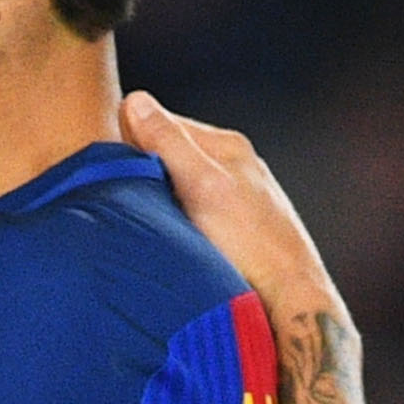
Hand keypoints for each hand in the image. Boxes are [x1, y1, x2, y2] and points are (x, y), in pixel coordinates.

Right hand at [122, 92, 342, 321]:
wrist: (290, 301)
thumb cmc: (252, 246)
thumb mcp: (202, 187)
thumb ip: (168, 142)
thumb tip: (134, 101)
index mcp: (227, 146)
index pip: (161, 122)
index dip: (130, 141)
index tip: (112, 167)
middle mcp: (232, 166)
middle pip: (166, 154)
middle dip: (141, 170)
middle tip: (125, 198)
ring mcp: (232, 198)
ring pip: (174, 184)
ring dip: (154, 198)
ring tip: (145, 221)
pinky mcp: (230, 228)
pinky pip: (185, 210)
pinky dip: (169, 219)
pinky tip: (166, 239)